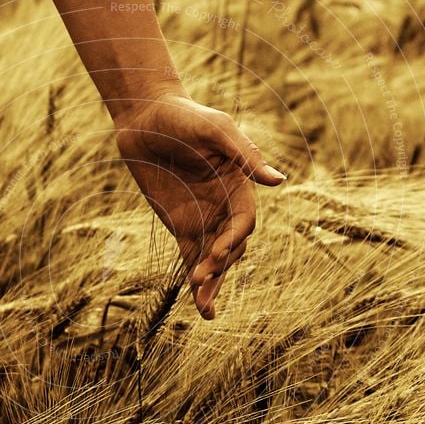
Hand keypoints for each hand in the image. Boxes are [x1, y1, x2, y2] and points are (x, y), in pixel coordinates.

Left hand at [114, 93, 285, 319]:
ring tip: (206, 308)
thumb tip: (279, 181)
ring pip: (214, 258)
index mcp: (238, 185)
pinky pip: (192, 257)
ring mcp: (203, 218)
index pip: (244, 222)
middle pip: (232, 246)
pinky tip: (200, 305)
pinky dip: (196, 281)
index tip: (217, 252)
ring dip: (212, 283)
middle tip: (201, 279)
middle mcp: (224, 205)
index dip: (234, 239)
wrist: (145, 115)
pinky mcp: (181, 225)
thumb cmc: (184, 115)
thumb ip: (244, 155)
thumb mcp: (215, 129)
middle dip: (220, 265)